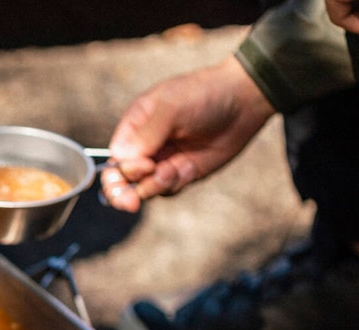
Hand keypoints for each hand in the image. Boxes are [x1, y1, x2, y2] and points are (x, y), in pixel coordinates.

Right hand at [101, 57, 275, 212]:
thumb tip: (121, 159)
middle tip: (132, 204)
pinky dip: (175, 185)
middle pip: (121, 180)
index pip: (114, 158)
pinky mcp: (182, 173)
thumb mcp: (171, 108)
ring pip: (144, 189)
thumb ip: (146, 134)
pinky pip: (168, 191)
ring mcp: (163, 161)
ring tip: (176, 170)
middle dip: (123, 193)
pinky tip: (189, 169)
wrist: (243, 101)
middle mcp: (145, 147)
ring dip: (157, 186)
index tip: (145, 166)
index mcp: (134, 127)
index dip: (123, 169)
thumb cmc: (203, 95)